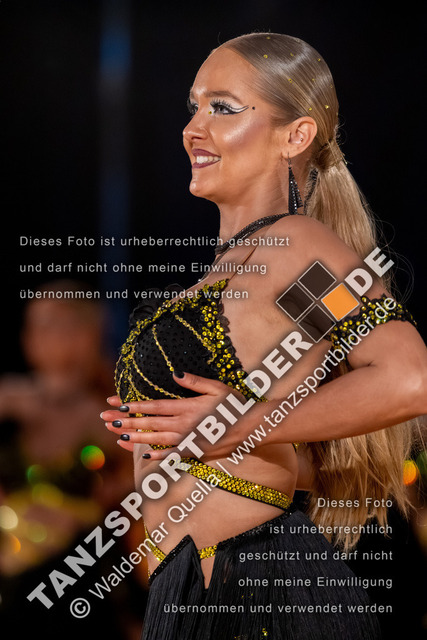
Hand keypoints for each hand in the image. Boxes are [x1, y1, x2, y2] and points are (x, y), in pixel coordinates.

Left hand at [101, 372, 235, 459]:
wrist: (251, 428)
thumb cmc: (235, 405)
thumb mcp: (217, 387)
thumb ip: (195, 382)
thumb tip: (175, 375)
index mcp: (187, 407)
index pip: (154, 406)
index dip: (135, 406)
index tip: (117, 404)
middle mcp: (184, 424)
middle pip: (149, 423)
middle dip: (126, 421)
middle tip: (107, 420)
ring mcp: (188, 440)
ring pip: (156, 439)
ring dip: (135, 438)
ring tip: (118, 437)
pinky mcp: (195, 452)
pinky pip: (172, 455)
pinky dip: (158, 457)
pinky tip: (145, 456)